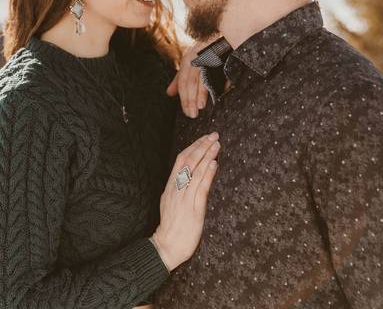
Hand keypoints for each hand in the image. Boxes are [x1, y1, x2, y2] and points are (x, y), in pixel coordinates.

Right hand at [150, 132, 219, 269]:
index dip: (193, 147)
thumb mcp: (172, 202)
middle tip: (213, 136)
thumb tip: (191, 176)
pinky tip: (213, 164)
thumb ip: (180, 188)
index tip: (204, 138)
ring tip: (216, 145)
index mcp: (171, 186)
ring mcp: (184, 198)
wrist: (166, 246)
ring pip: (194, 171)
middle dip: (201, 146)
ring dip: (207, 156)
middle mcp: (176, 189)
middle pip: (188, 161)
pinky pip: (200, 189)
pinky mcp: (193, 209)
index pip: (181, 160)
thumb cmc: (171, 226)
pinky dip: (207, 175)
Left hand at [166, 39, 211, 117]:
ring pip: (200, 78)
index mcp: (187, 60)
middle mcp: (195, 58)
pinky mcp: (218, 56)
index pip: (182, 82)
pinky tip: (215, 95)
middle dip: (190, 99)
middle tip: (192, 114)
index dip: (184, 98)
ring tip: (200, 107)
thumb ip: (179, 79)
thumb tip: (169, 93)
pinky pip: (215, 72)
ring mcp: (206, 56)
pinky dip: (215, 84)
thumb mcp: (189, 63)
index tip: (187, 111)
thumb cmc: (204, 51)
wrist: (221, 33)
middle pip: (190, 81)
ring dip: (200, 94)